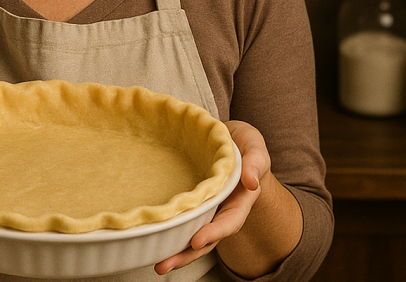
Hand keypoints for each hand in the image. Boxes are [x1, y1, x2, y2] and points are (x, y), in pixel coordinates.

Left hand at [154, 120, 270, 274]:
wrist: (232, 140)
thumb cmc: (245, 145)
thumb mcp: (255, 147)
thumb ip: (255, 162)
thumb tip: (251, 182)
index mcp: (240, 199)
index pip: (229, 221)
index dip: (215, 233)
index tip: (198, 241)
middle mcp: (221, 209)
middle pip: (207, 238)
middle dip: (188, 254)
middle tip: (165, 264)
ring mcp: (205, 209)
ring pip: (191, 234)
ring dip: (175, 251)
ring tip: (158, 264)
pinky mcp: (190, 203)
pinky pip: (180, 220)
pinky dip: (168, 232)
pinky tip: (150, 239)